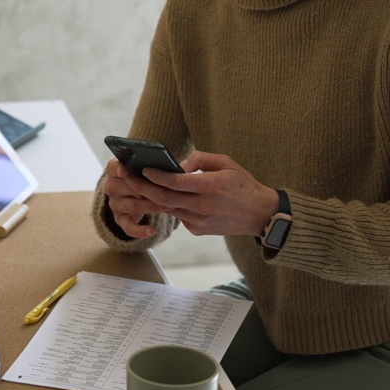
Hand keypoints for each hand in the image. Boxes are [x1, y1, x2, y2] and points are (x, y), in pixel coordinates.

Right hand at [103, 158, 162, 238]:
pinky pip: (128, 227)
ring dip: (152, 207)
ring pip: (133, 206)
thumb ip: (150, 166)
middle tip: (167, 189)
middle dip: (149, 189)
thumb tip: (171, 168)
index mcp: (116, 170)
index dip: (119, 169)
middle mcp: (112, 187)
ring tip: (168, 206)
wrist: (135, 194)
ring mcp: (115, 204)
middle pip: (128, 187)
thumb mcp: (144, 169)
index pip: (114, 167)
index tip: (126, 171)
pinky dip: (139, 231)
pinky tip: (151, 231)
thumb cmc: (143, 177)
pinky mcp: (120, 219)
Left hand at [137, 151, 278, 236]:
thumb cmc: (243, 185)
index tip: (142, 169)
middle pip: (164, 199)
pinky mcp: (198, 230)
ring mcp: (199, 221)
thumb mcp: (226, 163)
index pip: (175, 182)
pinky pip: (178, 216)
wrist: (260, 214)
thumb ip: (201, 159)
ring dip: (150, 199)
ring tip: (136, 188)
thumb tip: (179, 164)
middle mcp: (202, 206)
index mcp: (210, 187)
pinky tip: (162, 197)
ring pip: (168, 210)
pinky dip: (170, 206)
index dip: (156, 176)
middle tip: (128, 179)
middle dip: (143, 188)